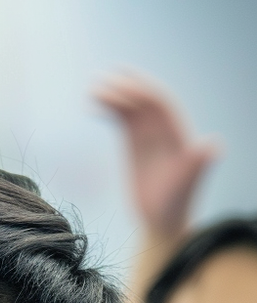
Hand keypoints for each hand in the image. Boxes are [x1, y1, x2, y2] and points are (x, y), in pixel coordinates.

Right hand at [94, 74, 217, 238]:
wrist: (162, 221)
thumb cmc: (174, 207)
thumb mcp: (184, 188)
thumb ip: (196, 165)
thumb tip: (212, 143)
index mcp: (179, 134)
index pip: (160, 104)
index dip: (141, 91)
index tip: (119, 85)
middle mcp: (165, 130)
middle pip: (144, 99)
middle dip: (125, 87)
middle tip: (99, 81)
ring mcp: (149, 135)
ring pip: (131, 106)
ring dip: (114, 94)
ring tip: (91, 88)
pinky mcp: (134, 143)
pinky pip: (122, 118)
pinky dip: (108, 109)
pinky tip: (91, 105)